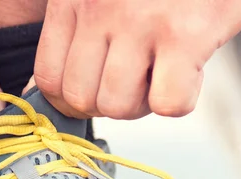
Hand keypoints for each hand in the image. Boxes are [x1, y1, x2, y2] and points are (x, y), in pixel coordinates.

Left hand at [34, 0, 240, 119]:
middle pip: (81, 98)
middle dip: (111, 102)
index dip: (76, 98)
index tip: (103, 87)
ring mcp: (139, 22)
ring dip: (145, 103)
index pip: (50, 78)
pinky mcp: (184, 35)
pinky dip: (181, 99)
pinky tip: (191, 71)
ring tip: (166, 72)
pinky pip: (168, 103)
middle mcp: (99, 8)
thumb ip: (76, 25)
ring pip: (118, 105)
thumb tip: (51, 89)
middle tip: (138, 79)